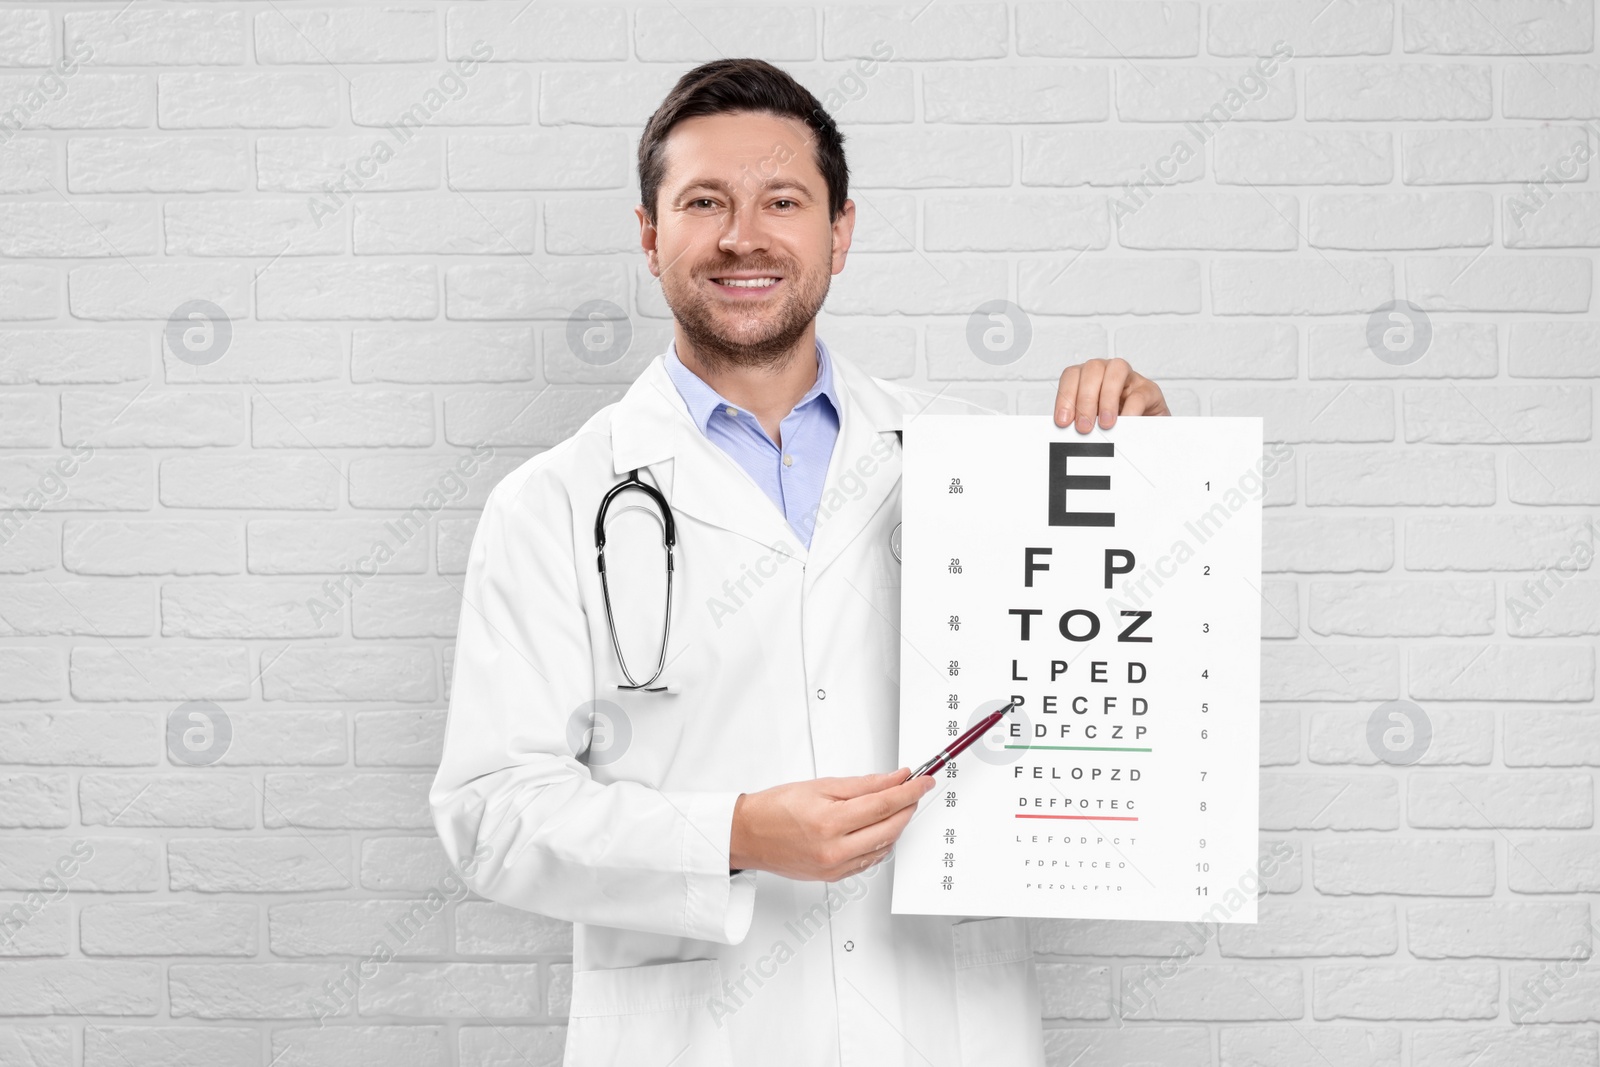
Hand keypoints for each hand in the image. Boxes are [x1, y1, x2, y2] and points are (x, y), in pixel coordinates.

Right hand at [729, 768, 935, 881]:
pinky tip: (881, 829)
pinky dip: (882, 843)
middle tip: (915, 790)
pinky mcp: (834, 877)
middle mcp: (834, 850)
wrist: (749, 835)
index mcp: (830, 822)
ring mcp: (835, 867)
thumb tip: (895, 779)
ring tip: (897, 805)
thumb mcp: (820, 786)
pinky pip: (870, 861)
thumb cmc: (776, 808)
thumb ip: (863, 784)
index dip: (909, 791)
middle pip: (890, 828)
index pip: (883, 804)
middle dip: (908, 807)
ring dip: (897, 825)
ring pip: (884, 847)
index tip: (924, 781)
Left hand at [1056, 357, 1169, 432]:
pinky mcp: (1149, 390)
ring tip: (1105, 424)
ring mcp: (1130, 378)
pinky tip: (1125, 423)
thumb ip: (1081, 422)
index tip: (1063, 421)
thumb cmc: (1113, 425)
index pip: (1072, 375)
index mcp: (1088, 377)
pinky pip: (1140, 393)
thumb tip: (1069, 434)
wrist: (1144, 432)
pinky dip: (1131, 409)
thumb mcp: (1093, 423)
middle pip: (1093, 369)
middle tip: (1084, 427)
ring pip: (1117, 369)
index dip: (1065, 396)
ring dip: (1107, 397)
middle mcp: (1107, 371)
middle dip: (1086, 399)